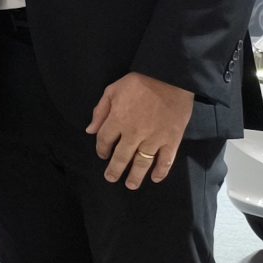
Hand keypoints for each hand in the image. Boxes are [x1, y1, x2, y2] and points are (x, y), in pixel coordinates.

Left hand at [87, 71, 193, 186]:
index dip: (101, 149)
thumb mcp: (112, 90)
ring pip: (142, 163)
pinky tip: (156, 178)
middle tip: (111, 178)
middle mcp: (134, 134)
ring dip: (135, 176)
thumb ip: (100, 111)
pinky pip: (166, 160)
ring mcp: (154, 139)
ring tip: (130, 185)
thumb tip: (90, 131)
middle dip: (115, 170)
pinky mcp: (172, 140)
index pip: (105, 141)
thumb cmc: (139, 82)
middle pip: (121, 157)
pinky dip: (161, 171)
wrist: (170, 78)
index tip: (102, 155)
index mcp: (117, 121)